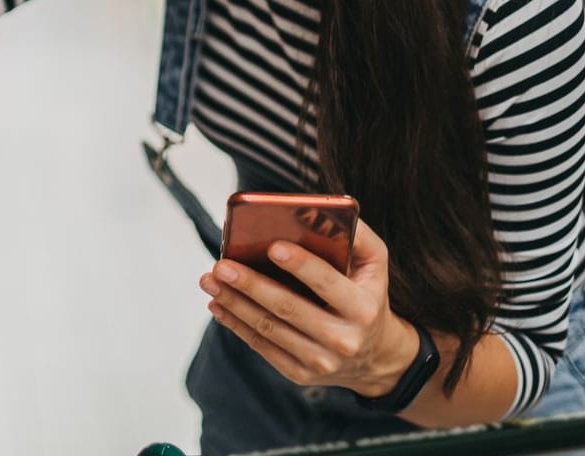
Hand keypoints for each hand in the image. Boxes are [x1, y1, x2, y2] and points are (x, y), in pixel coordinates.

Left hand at [198, 219, 421, 397]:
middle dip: (251, 284)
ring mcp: (321, 360)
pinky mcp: (299, 373)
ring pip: (269, 328)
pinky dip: (236, 324)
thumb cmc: (366, 295)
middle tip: (221, 264)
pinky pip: (262, 347)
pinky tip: (218, 304)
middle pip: (289, 307)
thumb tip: (318, 211)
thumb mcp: (374, 264)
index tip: (272, 246)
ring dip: (234, 303)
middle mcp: (344, 338)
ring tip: (210, 280)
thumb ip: (356, 236)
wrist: (374, 356)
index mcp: (363, 307)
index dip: (300, 265)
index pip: (327, 282)